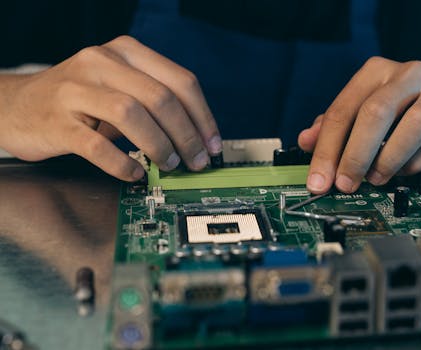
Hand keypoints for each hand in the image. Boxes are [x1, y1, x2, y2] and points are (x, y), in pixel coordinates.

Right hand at [0, 36, 221, 180]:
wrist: (17, 104)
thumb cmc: (78, 99)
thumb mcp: (119, 86)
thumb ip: (154, 102)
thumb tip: (196, 138)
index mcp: (126, 52)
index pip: (180, 81)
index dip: (203, 116)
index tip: (212, 144)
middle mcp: (101, 63)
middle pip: (161, 98)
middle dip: (186, 135)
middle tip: (195, 161)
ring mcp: (75, 90)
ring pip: (131, 114)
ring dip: (159, 145)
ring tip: (168, 165)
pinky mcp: (56, 121)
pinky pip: (97, 145)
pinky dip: (121, 163)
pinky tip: (133, 173)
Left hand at [299, 56, 420, 193]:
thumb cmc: (406, 108)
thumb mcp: (367, 109)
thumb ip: (336, 124)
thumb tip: (305, 141)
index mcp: (376, 72)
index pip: (342, 111)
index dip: (326, 149)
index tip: (318, 181)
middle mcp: (407, 75)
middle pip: (375, 114)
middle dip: (354, 156)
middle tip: (345, 184)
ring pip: (413, 125)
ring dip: (388, 159)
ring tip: (375, 179)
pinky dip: (415, 163)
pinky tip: (402, 172)